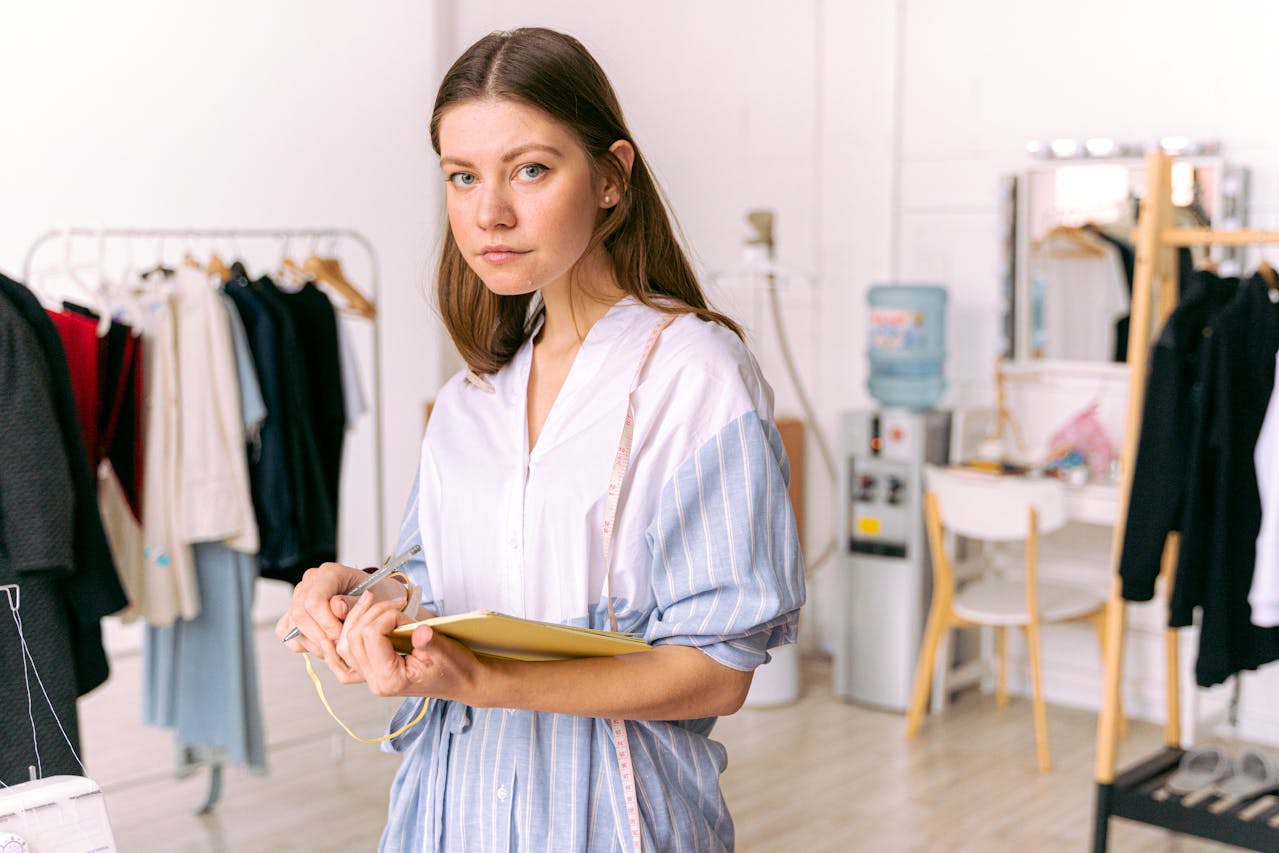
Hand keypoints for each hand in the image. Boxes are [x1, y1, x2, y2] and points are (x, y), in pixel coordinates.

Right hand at [274, 561, 375, 681]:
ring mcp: (299, 596)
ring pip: (292, 624)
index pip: (314, 600)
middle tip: (339, 645)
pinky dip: (302, 642)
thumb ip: (355, 604)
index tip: (342, 635)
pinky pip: (286, 630)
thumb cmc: (377, 597)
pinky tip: (322, 644)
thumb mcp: (377, 599)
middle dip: (320, 635)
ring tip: (335, 646)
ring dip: (313, 642)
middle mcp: (310, 581)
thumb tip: (335, 607)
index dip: (326, 623)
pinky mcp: (293, 610)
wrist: (375, 598)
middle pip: (300, 614)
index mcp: (330, 573)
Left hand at [338, 592, 483, 700]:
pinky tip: (362, 616)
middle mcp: (376, 682)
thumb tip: (419, 631)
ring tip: (374, 601)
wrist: (461, 683)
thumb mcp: (446, 651)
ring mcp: (371, 678)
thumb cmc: (455, 669)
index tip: (404, 612)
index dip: (386, 616)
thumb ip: (429, 641)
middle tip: (393, 604)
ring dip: (358, 618)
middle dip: (371, 613)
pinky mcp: (372, 670)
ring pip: (345, 643)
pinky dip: (352, 630)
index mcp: (392, 679)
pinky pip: (349, 650)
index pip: (371, 637)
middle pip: (353, 638)